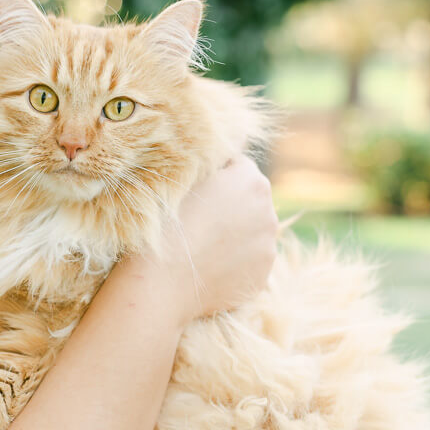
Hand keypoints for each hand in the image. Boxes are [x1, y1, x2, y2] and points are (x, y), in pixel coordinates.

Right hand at [129, 155, 278, 326]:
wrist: (162, 283)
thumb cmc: (165, 225)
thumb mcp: (180, 178)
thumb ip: (208, 161)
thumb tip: (225, 146)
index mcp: (251, 180)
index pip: (238, 166)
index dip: (214, 175)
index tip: (194, 189)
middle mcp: (268, 212)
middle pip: (250, 200)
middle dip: (229, 204)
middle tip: (196, 218)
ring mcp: (267, 248)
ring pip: (251, 232)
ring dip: (233, 234)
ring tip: (200, 246)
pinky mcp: (260, 277)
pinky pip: (248, 262)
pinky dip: (232, 262)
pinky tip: (207, 266)